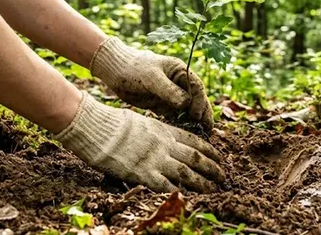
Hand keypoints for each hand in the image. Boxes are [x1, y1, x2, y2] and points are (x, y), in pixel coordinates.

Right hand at [54, 91, 223, 191]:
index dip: (209, 150)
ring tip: (212, 189)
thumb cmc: (114, 123)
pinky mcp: (143, 174)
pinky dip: (178, 192)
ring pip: (186, 173)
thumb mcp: (142, 121)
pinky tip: (187, 198)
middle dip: (211, 168)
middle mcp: (164, 145)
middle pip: (195, 158)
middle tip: (222, 176)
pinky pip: (166, 186)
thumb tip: (164, 138)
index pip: (194, 141)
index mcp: (164, 130)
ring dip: (202, 183)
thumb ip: (156, 132)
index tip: (219, 157)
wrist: (98, 127)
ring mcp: (155, 160)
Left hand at [90, 37, 212, 129]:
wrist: (116, 71)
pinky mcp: (163, 106)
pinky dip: (180, 125)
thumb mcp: (151, 77)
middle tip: (207, 132)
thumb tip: (186, 103)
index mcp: (181, 72)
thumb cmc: (134, 68)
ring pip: (187, 111)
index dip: (200, 102)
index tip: (197, 116)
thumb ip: (168, 90)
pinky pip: (175, 117)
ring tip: (198, 138)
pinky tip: (182, 136)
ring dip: (193, 123)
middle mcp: (180, 84)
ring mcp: (172, 96)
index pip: (197, 88)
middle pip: (197, 101)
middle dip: (202, 116)